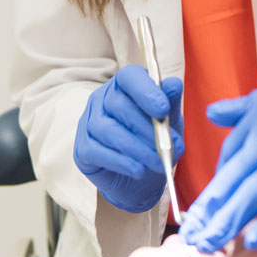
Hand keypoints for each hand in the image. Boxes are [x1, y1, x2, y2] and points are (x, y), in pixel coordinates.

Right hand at [74, 64, 183, 212]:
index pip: (129, 77)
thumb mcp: (168, 120)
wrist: (138, 178)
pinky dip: (121, 162)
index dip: (146, 91)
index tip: (163, 109)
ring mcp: (89, 122)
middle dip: (147, 128)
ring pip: (109, 130)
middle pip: (119, 106)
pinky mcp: (82, 148)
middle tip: (169, 146)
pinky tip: (138, 170)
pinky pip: (98, 152)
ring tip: (158, 162)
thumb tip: (174, 85)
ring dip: (137, 148)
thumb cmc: (152, 140)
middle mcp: (102, 99)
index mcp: (124, 85)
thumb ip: (170, 102)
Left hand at [179, 40, 256, 250]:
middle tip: (191, 235)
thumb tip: (213, 113)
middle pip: (233, 176)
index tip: (210, 203)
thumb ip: (249, 105)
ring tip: (209, 245)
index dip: (219, 181)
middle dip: (210, 208)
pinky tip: (255, 240)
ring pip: (253, 193)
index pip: (231, 152)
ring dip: (229, 222)